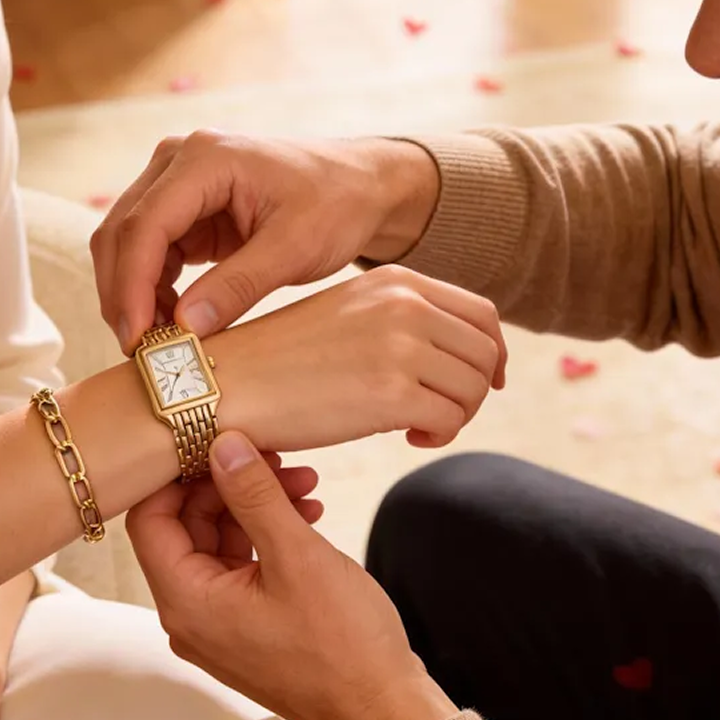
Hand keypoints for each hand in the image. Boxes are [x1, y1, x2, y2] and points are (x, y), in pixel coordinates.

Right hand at [91, 131, 442, 351]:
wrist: (360, 186)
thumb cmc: (336, 204)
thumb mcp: (295, 248)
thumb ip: (239, 286)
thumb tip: (185, 328)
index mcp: (206, 158)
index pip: (145, 225)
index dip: (132, 285)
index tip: (138, 338)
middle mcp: (178, 161)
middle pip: (122, 232)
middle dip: (123, 294)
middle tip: (139, 352)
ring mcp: (176, 183)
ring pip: (126, 243)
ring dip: (133, 294)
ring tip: (158, 343)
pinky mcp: (183, 209)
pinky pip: (148, 251)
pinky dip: (150, 289)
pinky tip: (171, 322)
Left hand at [130, 431, 458, 719]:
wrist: (382, 711)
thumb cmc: (343, 644)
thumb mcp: (296, 555)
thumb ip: (253, 495)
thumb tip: (220, 444)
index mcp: (186, 604)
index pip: (150, 519)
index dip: (180, 475)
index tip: (220, 443)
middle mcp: (189, 619)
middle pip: (185, 528)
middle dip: (231, 486)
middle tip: (279, 459)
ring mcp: (217, 628)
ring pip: (218, 544)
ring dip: (256, 507)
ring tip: (306, 484)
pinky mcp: (246, 630)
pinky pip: (240, 569)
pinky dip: (268, 536)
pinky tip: (308, 515)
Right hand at [205, 265, 505, 451]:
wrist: (228, 383)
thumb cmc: (281, 360)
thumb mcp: (346, 316)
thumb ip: (398, 320)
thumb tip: (453, 352)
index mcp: (395, 281)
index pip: (481, 315)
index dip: (492, 354)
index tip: (482, 382)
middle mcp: (403, 305)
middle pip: (485, 353)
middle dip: (473, 390)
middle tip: (438, 413)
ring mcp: (399, 346)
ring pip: (474, 389)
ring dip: (455, 416)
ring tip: (417, 426)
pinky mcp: (390, 393)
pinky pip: (450, 420)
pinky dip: (438, 436)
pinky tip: (406, 438)